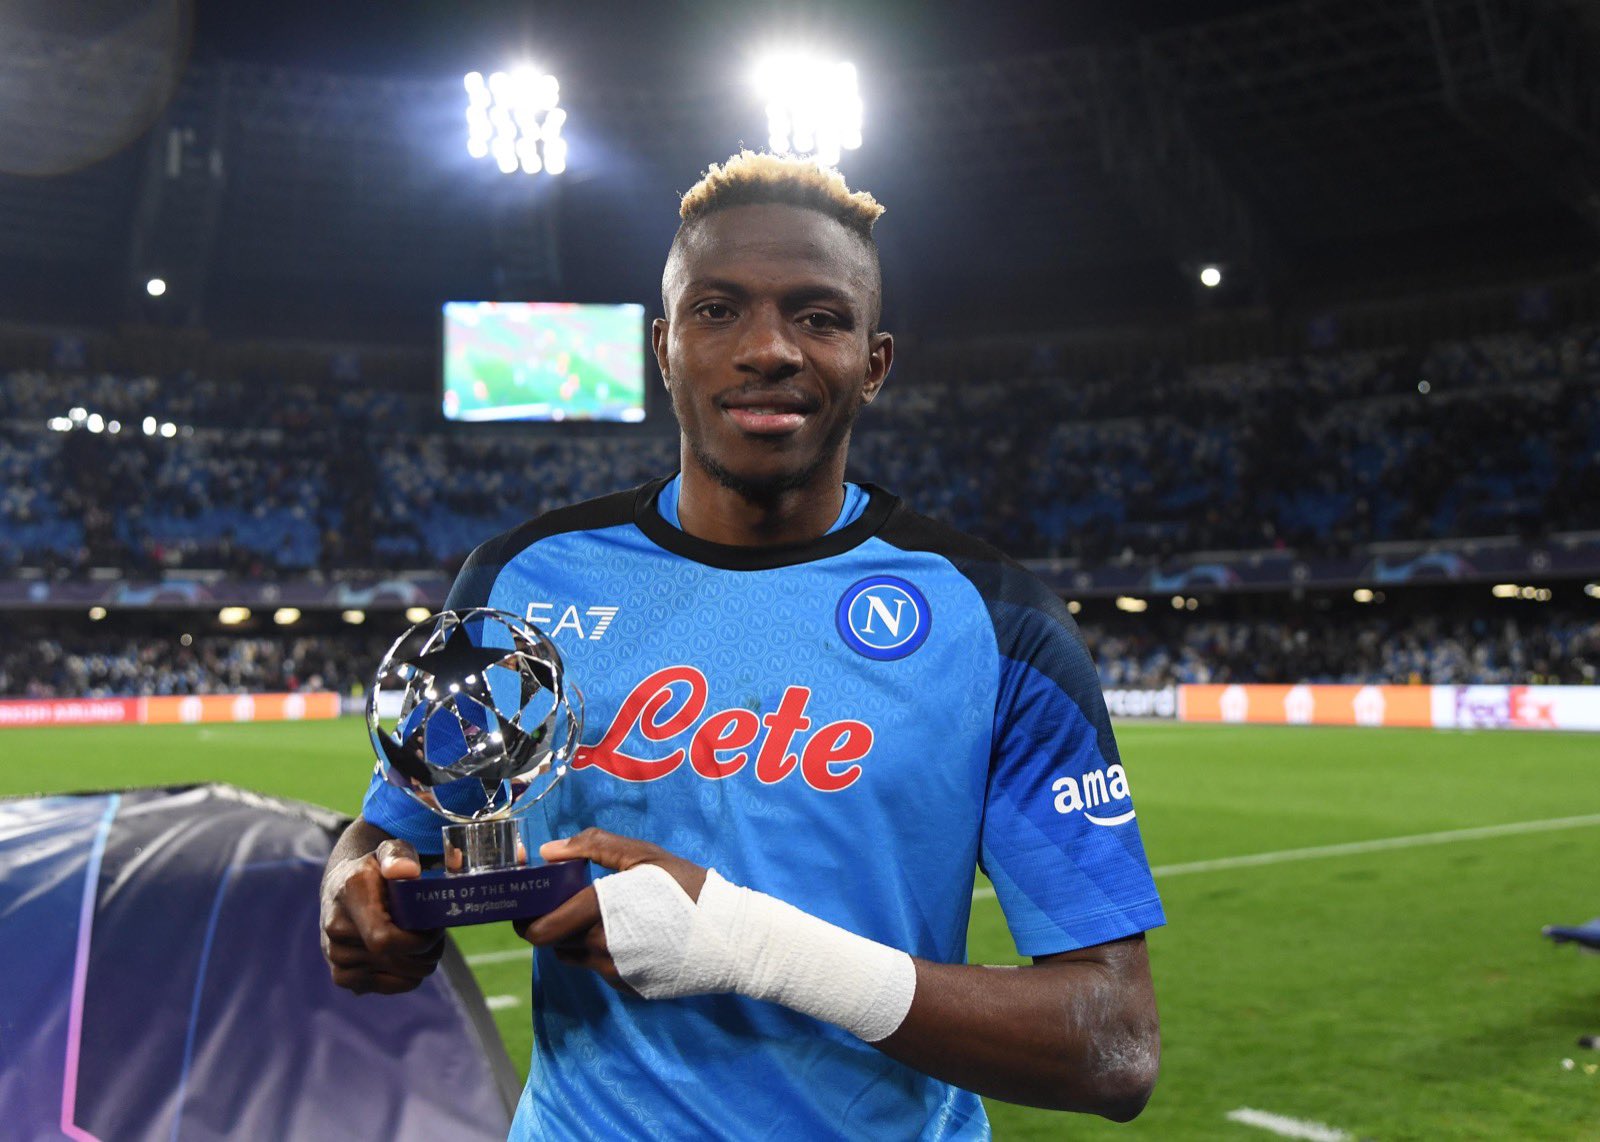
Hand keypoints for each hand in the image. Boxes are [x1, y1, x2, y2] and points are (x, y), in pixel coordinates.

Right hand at [320, 837, 444, 993]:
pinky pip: (383, 988)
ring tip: (425, 944)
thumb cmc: (375, 870)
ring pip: (393, 976)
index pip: (383, 939)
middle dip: (427, 953)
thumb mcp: (389, 851)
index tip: (435, 929)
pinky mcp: (341, 975)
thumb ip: (399, 857)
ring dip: (420, 965)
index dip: (417, 942)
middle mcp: (336, 928)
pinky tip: (409, 958)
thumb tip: (407, 871)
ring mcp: (335, 955)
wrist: (342, 887)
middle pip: (394, 961)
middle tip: (438, 935)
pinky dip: (405, 978)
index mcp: (350, 895)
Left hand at [514, 828, 706, 991]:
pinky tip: (631, 933)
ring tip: (602, 913)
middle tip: (563, 901)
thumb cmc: (689, 888)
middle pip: (552, 942)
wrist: (732, 937)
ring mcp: (614, 972)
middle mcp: (600, 947)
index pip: (538, 927)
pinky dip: (602, 951)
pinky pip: (601, 968)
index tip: (526, 899)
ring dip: (575, 936)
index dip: (523, 915)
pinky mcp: (629, 986)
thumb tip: (547, 852)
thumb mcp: (645, 856)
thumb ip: (593, 847)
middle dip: (550, 921)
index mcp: (599, 911)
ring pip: (575, 955)